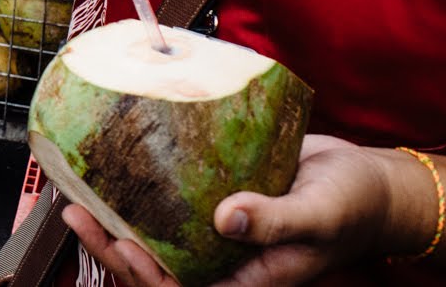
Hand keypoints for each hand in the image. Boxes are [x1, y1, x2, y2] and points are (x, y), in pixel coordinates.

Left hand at [61, 136, 394, 286]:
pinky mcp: (215, 198)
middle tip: (76, 213)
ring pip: (157, 236)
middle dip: (114, 246)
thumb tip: (226, 219)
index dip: (147, 274)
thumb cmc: (354, 206)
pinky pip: (171, 204)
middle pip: (158, 265)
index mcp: (248, 277)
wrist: (369, 181)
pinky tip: (114, 169)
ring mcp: (218, 231)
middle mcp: (226, 259)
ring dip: (117, 220)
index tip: (121, 244)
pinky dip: (142, 193)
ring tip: (76, 194)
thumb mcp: (320, 214)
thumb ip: (275, 220)